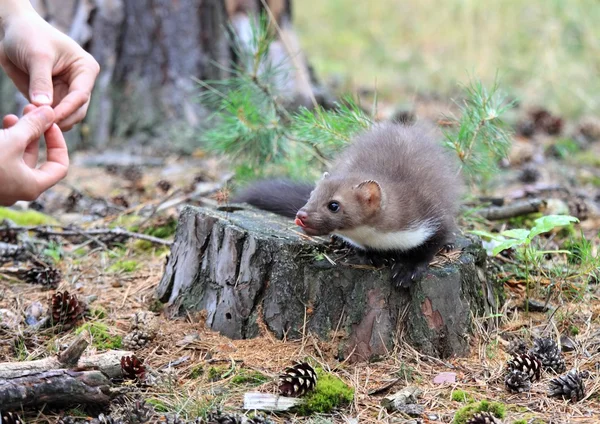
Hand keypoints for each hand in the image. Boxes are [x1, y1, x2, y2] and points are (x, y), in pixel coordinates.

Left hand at [0, 10, 98, 130]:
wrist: (12, 30)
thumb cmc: (29, 35)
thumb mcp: (36, 56)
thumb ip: (41, 82)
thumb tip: (43, 106)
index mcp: (85, 69)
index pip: (81, 95)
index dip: (66, 109)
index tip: (49, 119)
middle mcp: (80, 83)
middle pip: (77, 111)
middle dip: (61, 119)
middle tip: (40, 125)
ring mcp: (67, 92)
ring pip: (66, 117)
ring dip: (51, 122)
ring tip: (31, 119)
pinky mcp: (53, 99)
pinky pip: (51, 116)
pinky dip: (41, 120)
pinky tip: (28, 118)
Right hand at [0, 106, 68, 205]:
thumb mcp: (11, 140)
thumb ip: (33, 126)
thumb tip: (51, 112)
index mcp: (32, 186)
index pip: (59, 166)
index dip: (58, 143)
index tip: (50, 124)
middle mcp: (18, 189)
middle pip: (35, 158)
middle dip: (35, 132)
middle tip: (30, 110)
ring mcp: (1, 185)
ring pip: (16, 156)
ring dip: (18, 134)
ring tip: (12, 115)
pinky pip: (2, 158)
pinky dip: (4, 141)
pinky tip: (1, 125)